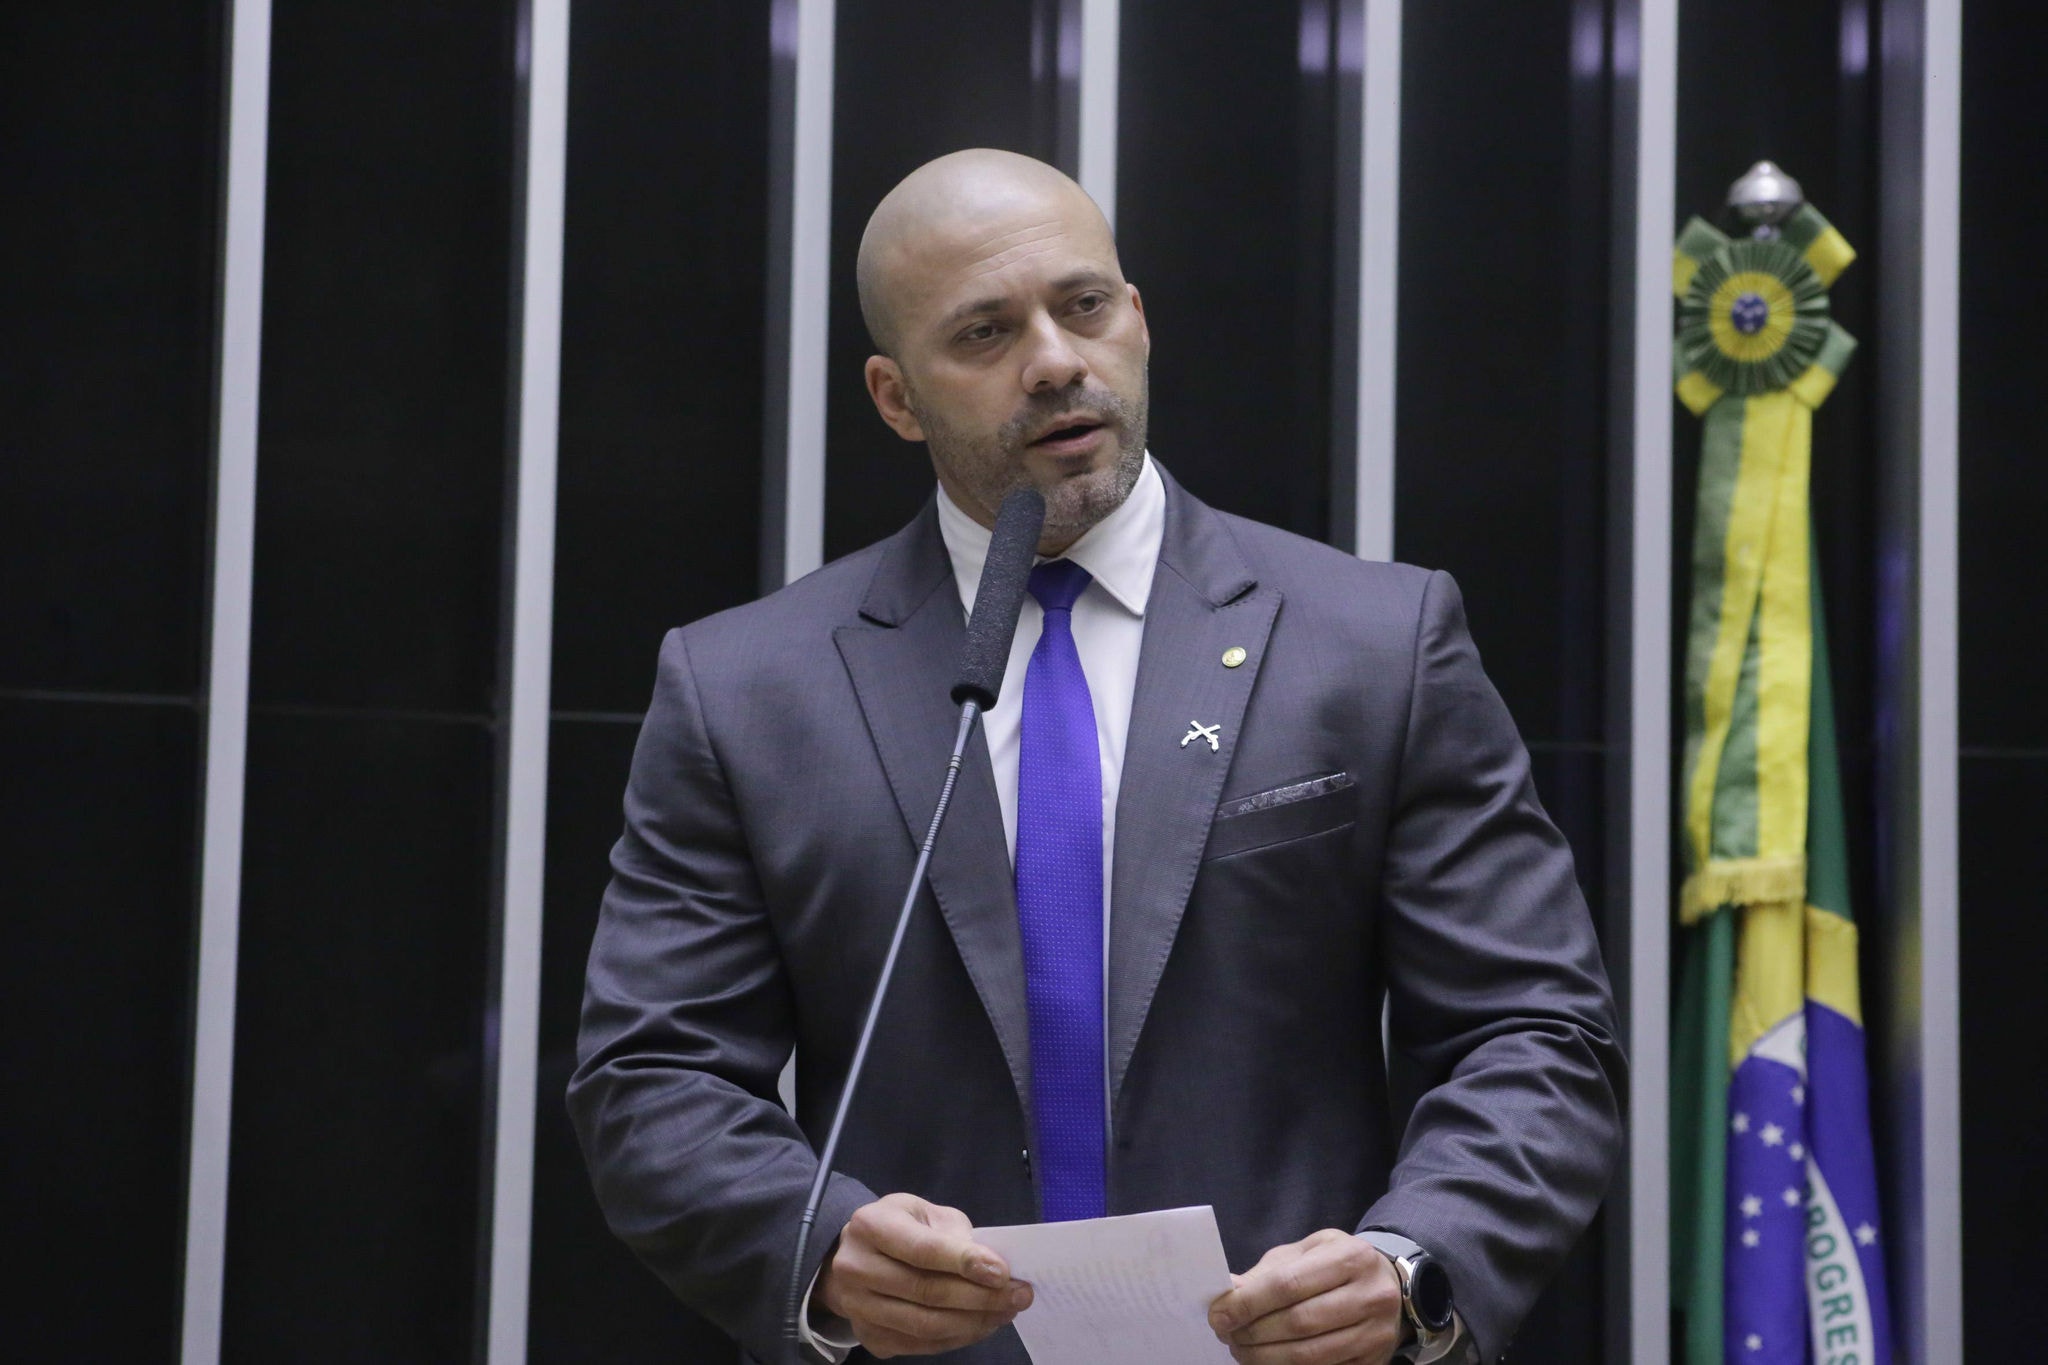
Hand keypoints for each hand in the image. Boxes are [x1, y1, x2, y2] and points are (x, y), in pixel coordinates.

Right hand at [814, 1192, 1032, 1356]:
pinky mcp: (869, 1337)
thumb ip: (954, 1234)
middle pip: (926, 1291)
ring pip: (925, 1325)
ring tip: (1006, 1312)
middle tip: (1019, 1295)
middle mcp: (856, 1268)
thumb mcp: (925, 1213)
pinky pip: (921, 1345)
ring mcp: (858, 1308)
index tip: (1003, 1272)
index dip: (965, 1262)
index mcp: (870, 1226)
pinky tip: (982, 1324)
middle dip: (980, 1297)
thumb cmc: (900, 1228)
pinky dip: (958, 1337)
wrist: (855, 1257)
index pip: (922, 1250)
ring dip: (974, 1322)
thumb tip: (991, 1268)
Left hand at [1206, 1228, 1403, 1364]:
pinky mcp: (1373, 1361)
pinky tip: (1268, 1361)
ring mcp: (1375, 1333)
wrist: (1389, 1286)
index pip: (1288, 1284)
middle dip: (1254, 1332)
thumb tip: (1229, 1292)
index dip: (1249, 1302)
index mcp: (1350, 1257)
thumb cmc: (1338, 1265)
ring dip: (1266, 1357)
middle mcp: (1370, 1295)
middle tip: (1227, 1335)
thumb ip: (1270, 1271)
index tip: (1219, 1314)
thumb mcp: (1308, 1252)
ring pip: (1310, 1355)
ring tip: (1243, 1351)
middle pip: (1299, 1322)